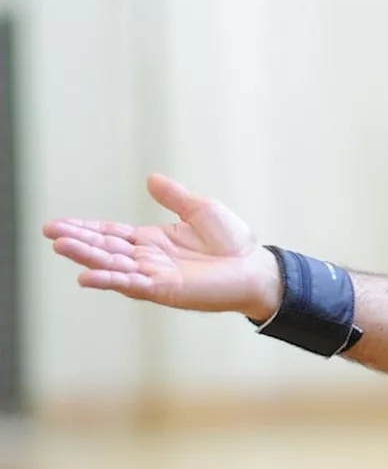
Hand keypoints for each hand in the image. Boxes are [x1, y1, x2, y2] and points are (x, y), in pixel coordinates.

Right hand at [43, 174, 281, 319]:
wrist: (256, 267)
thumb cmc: (233, 242)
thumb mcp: (201, 209)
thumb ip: (174, 197)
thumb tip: (151, 178)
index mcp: (153, 241)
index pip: (111, 234)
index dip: (86, 229)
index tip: (58, 224)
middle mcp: (149, 260)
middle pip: (106, 249)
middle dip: (78, 241)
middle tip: (49, 232)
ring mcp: (155, 276)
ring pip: (113, 266)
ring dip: (87, 258)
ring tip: (60, 246)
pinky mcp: (166, 290)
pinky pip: (133, 284)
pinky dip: (109, 281)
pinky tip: (87, 278)